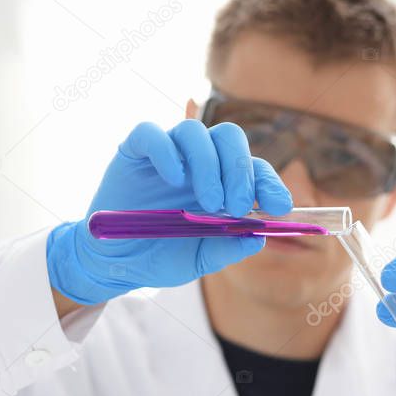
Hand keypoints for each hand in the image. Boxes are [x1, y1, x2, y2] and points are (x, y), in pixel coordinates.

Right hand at [47, 120, 291, 304]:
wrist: (116, 264)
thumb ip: (229, 247)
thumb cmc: (162, 255)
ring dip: (209, 164)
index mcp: (222, 183)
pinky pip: (152, 134)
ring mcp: (167, 153)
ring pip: (194, 131)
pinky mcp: (134, 151)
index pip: (254, 168)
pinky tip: (175, 179)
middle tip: (236, 205)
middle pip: (229, 138)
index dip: (269, 183)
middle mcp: (198, 162)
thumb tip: (258, 237)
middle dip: (240, 170)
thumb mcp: (201, 259)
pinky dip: (167, 152)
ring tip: (209, 203)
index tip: (279, 206)